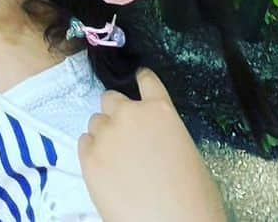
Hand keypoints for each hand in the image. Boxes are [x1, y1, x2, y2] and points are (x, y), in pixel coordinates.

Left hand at [77, 69, 225, 221]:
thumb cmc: (193, 199)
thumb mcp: (186, 153)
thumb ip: (164, 132)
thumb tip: (152, 137)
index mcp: (160, 111)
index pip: (146, 79)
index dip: (141, 80)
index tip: (138, 79)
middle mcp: (130, 114)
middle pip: (112, 99)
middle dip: (118, 114)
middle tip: (126, 138)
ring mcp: (107, 135)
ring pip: (96, 122)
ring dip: (104, 135)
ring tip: (117, 160)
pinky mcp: (89, 158)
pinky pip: (84, 143)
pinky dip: (93, 153)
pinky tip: (107, 171)